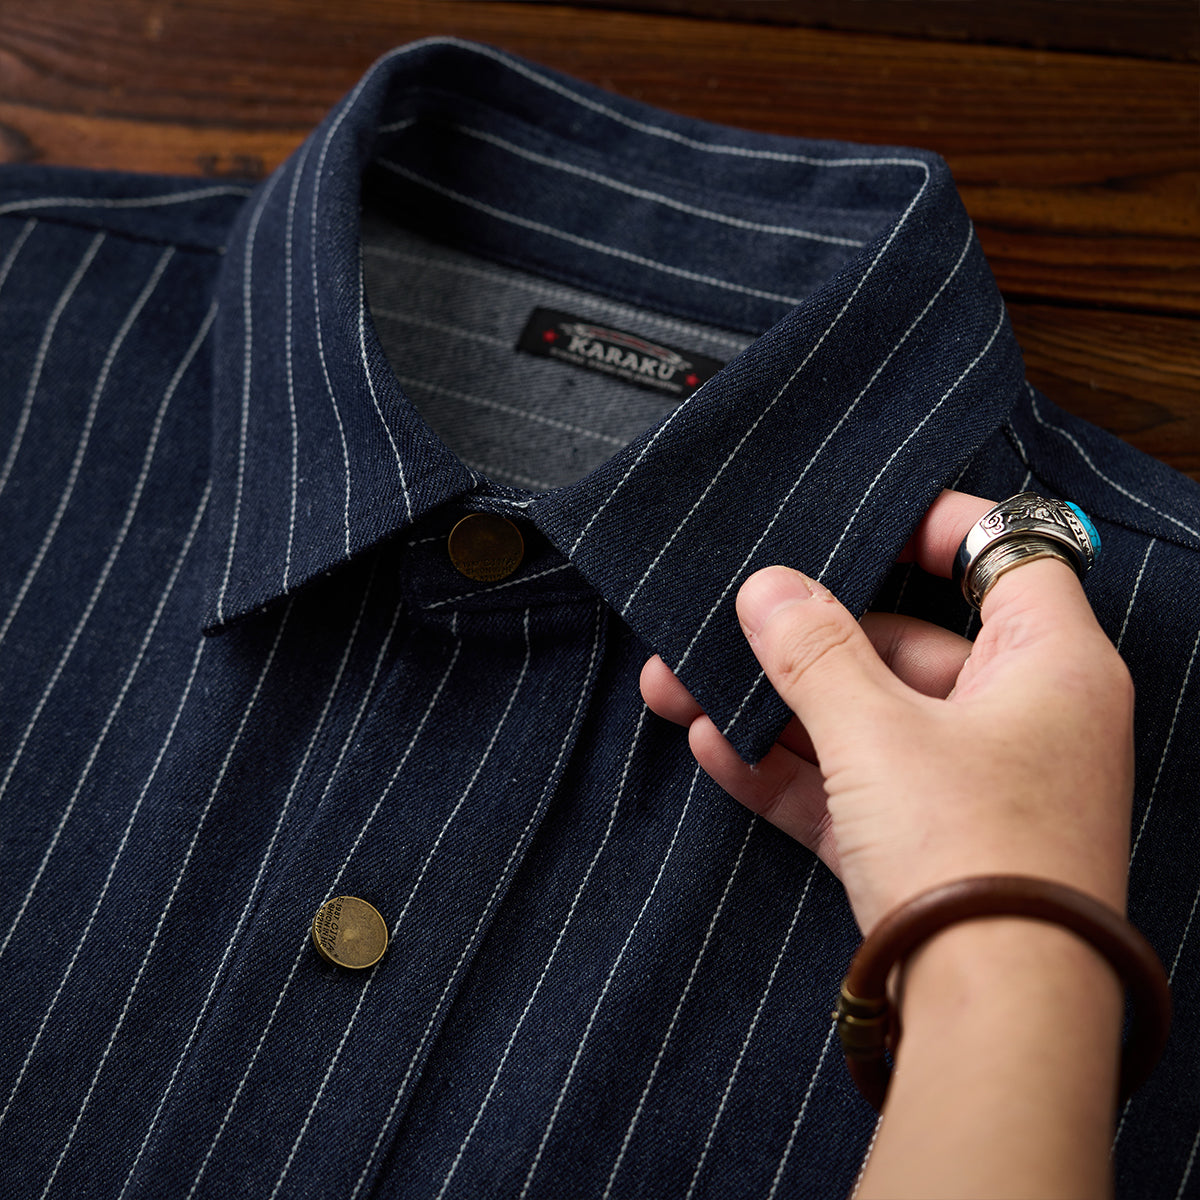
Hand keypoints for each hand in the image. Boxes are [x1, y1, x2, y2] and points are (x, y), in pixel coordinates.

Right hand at [641, 489, 1133, 934]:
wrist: (990, 1021)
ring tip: (678, 684)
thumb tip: (767, 588)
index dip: (936, 526)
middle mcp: (1020, 717)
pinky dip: (786, 765)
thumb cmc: (972, 856)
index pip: (1005, 556)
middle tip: (722, 620)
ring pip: (860, 718)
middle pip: (902, 642)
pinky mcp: (925, 841)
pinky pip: (848, 783)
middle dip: (799, 638)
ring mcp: (969, 784)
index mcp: (1048, 665)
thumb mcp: (874, 732)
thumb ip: (815, 649)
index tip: (858, 517)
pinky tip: (711, 744)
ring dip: (771, 703)